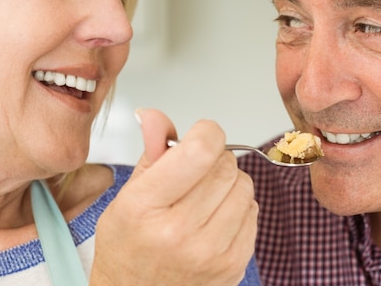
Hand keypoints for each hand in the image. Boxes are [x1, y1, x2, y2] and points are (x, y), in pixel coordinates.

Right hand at [90, 109, 257, 285]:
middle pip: (226, 165)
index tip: (201, 134)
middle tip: (195, 172)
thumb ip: (150, 152)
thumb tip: (154, 115)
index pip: (198, 151)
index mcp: (145, 208)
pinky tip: (215, 218)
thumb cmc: (129, 248)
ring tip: (205, 197)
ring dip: (229, 182)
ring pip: (245, 186)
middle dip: (215, 158)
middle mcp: (179, 232)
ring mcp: (211, 252)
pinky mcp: (234, 264)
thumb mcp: (127, 196)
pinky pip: (254, 211)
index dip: (207, 132)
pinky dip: (238, 207)